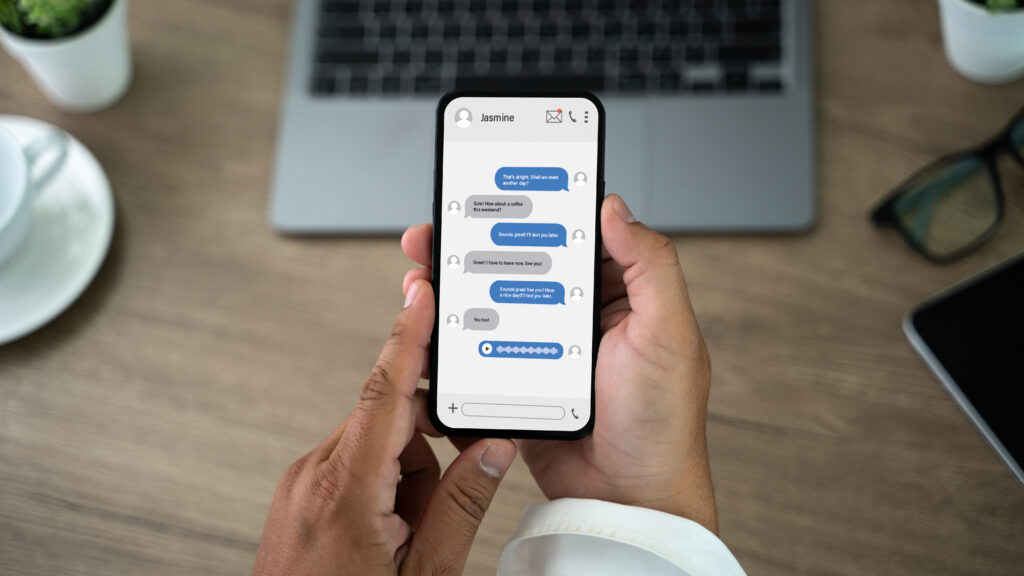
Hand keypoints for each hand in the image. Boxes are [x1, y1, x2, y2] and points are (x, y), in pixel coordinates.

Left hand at [253, 280, 517, 575]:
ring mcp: (302, 485)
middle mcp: (315, 475)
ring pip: (376, 447)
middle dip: (425, 456)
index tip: (421, 293)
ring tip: (404, 542)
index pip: (386, 392)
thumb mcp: (428, 572)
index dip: (408, 336)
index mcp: (347, 489)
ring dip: (405, 480)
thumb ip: (463, 502)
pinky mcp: (299, 495)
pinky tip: (387, 537)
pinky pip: (354, 466)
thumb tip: (492, 448)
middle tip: (430, 515)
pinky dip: (383, 489)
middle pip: (391, 424)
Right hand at [400, 194, 716, 532]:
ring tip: (423, 278)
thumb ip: (651, 265)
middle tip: (437, 235)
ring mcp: (547, 349)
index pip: (571, 236)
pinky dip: (455, 339)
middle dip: (475, 246)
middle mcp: (581, 316)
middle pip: (520, 266)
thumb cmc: (663, 422)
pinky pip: (483, 352)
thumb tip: (615, 208)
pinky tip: (431, 329)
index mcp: (620, 294)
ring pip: (495, 306)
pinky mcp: (522, 381)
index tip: (495, 192)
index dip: (533, 211)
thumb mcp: (670, 334)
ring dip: (457, 289)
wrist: (628, 497)